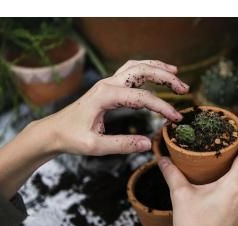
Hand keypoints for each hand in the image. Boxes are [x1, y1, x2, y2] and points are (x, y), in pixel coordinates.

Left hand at [0, 60, 188, 199]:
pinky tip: (156, 74)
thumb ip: (122, 144)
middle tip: (184, 88)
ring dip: (157, 68)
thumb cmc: (71, 137)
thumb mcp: (95, 146)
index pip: (142, 97)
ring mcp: (107, 83)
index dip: (162, 107)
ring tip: (176, 73)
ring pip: (137, 66)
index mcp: (105, 95)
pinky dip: (146, 69)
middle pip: (142, 71)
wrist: (53, 131)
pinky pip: (130, 71)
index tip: (176, 118)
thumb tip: (148, 143)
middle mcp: (107, 84)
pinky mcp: (108, 87)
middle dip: (165, 77)